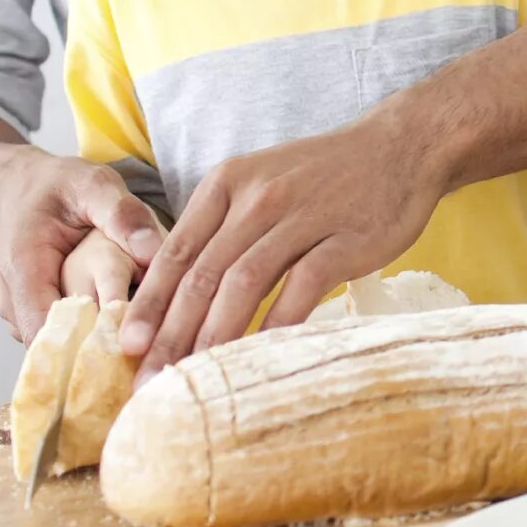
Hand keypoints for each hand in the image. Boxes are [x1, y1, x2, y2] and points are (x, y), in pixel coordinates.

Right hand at [0, 146, 162, 341]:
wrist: (14, 189)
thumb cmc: (54, 186)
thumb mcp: (92, 184)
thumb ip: (121, 214)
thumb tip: (155, 249)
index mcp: (25, 270)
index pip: (49, 332)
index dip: (90, 348)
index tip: (135, 349)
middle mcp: (15, 301)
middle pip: (57, 349)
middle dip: (102, 353)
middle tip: (152, 352)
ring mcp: (20, 314)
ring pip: (61, 348)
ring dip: (98, 348)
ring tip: (144, 343)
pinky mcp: (33, 318)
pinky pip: (62, 340)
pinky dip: (92, 339)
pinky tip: (127, 334)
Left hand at [119, 116, 440, 373]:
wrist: (401, 147)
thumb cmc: (326, 176)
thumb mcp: (261, 184)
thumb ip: (224, 228)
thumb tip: (182, 294)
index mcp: (227, 184)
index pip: (175, 252)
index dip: (148, 303)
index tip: (125, 347)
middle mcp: (257, 198)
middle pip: (201, 274)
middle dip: (170, 332)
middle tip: (148, 379)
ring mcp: (302, 217)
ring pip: (242, 283)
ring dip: (212, 335)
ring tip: (193, 376)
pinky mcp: (344, 238)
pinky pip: (300, 287)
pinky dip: (276, 324)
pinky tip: (259, 356)